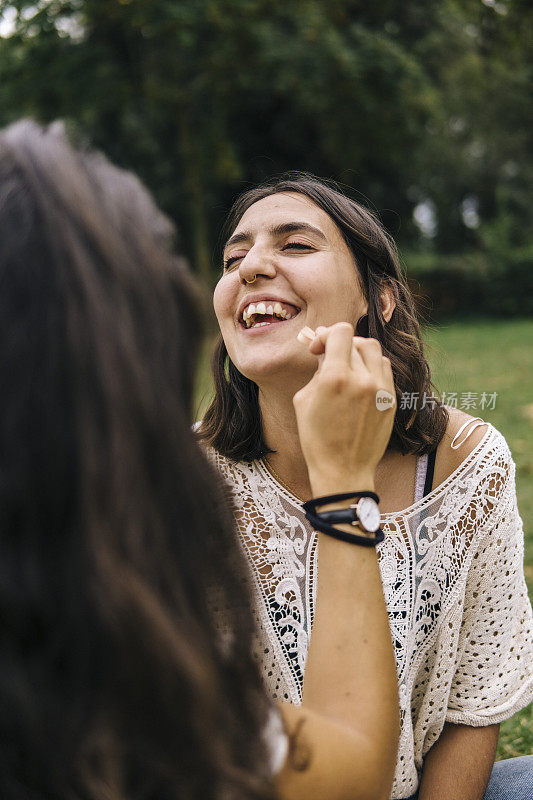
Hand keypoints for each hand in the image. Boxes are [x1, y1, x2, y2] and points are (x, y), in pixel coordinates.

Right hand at [293, 322, 395, 494]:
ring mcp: (381, 390)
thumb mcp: (304, 400)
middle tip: (328, 354)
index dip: (326, 334)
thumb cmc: (317, 439)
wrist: (343, 471)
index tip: (318, 348)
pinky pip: (384, 369)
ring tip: (347, 365)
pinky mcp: (392, 400)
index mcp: (336, 378)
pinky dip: (372, 367)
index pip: (340, 332)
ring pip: (374, 351)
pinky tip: (360, 380)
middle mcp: (362, 379)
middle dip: (339, 344)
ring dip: (358, 352)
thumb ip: (317, 371)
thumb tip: (325, 352)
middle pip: (356, 340)